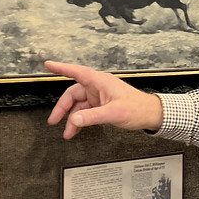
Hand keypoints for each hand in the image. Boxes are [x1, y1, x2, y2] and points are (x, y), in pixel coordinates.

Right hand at [45, 61, 163, 138]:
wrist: (150, 115)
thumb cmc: (137, 108)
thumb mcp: (113, 113)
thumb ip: (92, 117)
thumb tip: (74, 119)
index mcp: (100, 82)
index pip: (77, 72)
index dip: (61, 68)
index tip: (48, 65)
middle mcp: (98, 87)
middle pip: (73, 94)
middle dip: (63, 108)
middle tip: (54, 120)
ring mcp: (100, 96)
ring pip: (79, 105)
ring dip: (72, 118)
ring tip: (67, 133)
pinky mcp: (102, 105)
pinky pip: (86, 111)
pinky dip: (80, 120)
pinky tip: (76, 129)